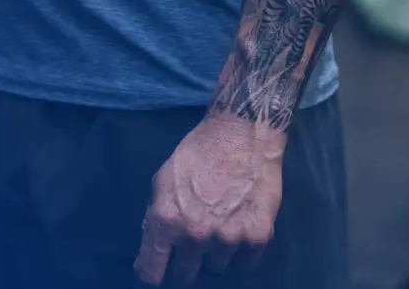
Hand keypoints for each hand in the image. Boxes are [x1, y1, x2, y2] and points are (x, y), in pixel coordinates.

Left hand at [134, 114, 285, 284]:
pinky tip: (239, 226)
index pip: (150, 271)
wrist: (242, 134)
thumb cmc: (198, 152)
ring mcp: (228, 240)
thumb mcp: (164, 178)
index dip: (152, 274)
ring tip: (220, 226)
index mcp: (167, 219)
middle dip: (185, 264)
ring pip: (216, 269)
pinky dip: (240, 252)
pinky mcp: (257, 238)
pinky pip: (244, 265)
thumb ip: (158, 215)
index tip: (157, 272)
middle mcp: (195, 235)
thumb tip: (158, 246)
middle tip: (192, 246)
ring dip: (214, 255)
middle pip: (184, 277)